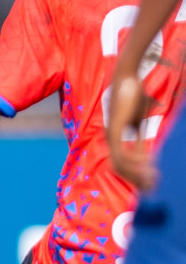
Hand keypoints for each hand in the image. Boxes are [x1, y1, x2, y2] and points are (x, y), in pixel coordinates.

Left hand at [108, 73, 158, 190]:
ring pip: (119, 164)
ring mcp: (111, 134)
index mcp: (115, 138)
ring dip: (137, 172)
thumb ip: (139, 138)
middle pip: (118, 169)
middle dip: (135, 179)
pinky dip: (135, 160)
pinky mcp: (115, 128)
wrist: (127, 79)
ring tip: (154, 175)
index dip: (134, 175)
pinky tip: (150, 160)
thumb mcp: (139, 121)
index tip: (150, 181)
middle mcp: (110, 138)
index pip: (120, 164)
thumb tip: (146, 154)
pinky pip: (121, 152)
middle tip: (153, 185)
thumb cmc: (134, 97)